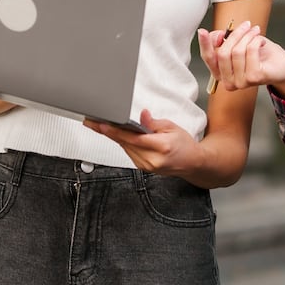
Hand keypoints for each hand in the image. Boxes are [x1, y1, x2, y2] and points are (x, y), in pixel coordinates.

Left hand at [85, 109, 201, 177]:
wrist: (191, 162)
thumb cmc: (184, 144)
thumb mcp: (172, 127)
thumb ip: (154, 123)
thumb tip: (142, 115)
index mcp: (161, 147)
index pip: (132, 138)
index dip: (115, 131)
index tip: (101, 125)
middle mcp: (152, 160)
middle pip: (124, 143)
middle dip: (108, 131)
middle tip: (93, 121)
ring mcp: (146, 166)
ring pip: (125, 148)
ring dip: (113, 137)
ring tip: (100, 125)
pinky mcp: (142, 168)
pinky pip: (129, 153)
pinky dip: (123, 143)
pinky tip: (116, 134)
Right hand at [197, 21, 284, 96]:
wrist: (282, 64)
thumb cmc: (259, 53)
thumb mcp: (238, 43)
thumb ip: (222, 40)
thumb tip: (214, 36)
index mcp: (221, 73)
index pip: (208, 58)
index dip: (204, 44)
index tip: (202, 31)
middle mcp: (229, 81)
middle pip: (223, 52)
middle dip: (235, 34)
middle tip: (247, 25)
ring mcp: (241, 82)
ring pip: (237, 51)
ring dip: (248, 36)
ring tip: (256, 32)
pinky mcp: (253, 78)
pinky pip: (250, 51)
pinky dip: (256, 40)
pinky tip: (261, 41)